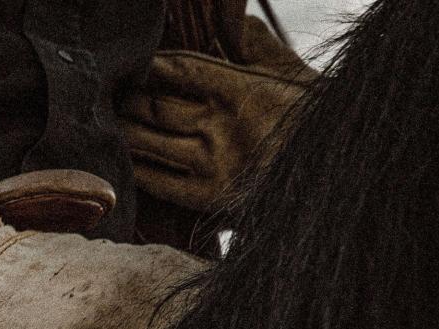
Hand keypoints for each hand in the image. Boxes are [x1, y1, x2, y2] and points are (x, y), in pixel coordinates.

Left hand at [119, 16, 317, 213]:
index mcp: (242, 90)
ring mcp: (213, 165)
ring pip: (145, 142)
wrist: (333, 179)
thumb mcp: (293, 74)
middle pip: (153, 106)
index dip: (148, 65)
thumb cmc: (313, 121)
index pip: (179, 69)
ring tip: (105, 121)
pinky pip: (155, 181)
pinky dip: (132, 166)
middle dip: (125, 97)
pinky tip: (118, 158)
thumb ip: (257, 44)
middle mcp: (222, 127)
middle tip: (106, 92)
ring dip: (120, 130)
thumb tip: (231, 19)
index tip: (131, 61)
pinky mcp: (208, 200)